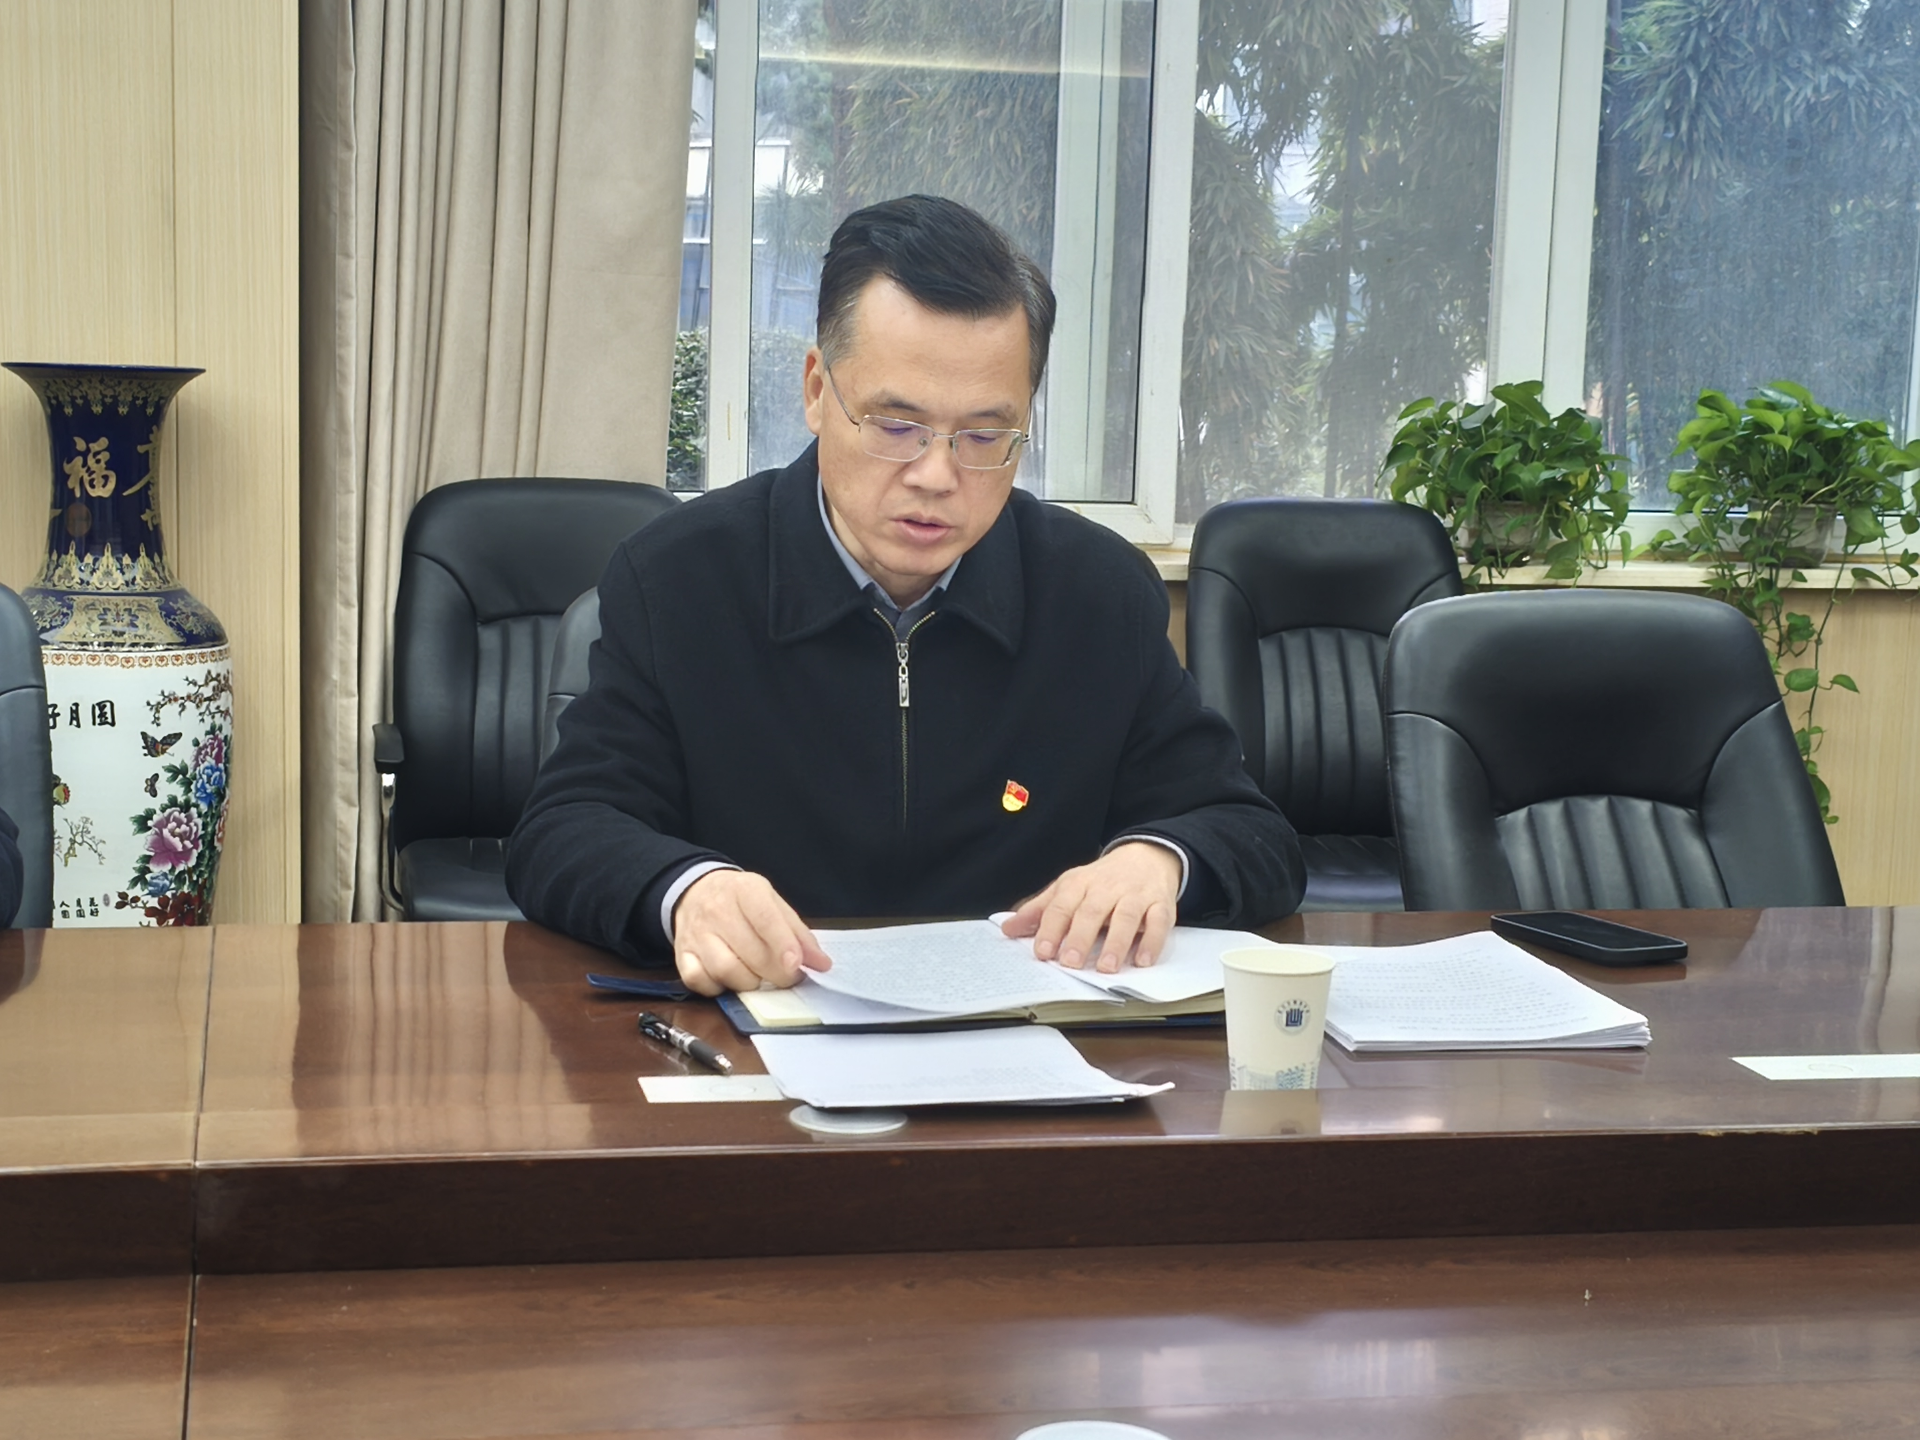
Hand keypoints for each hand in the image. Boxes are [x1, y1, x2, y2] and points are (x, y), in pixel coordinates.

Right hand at [671, 869, 832, 995]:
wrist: (695, 892)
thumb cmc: (741, 901)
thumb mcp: (773, 904)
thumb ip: (798, 933)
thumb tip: (821, 963)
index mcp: (745, 891)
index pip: (764, 919)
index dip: (783, 945)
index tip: (797, 965)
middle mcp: (717, 910)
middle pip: (750, 952)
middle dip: (775, 973)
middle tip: (788, 977)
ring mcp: (696, 934)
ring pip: (725, 970)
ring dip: (749, 982)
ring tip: (759, 977)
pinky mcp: (682, 955)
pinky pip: (699, 981)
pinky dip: (718, 988)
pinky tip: (730, 980)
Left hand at [1000, 841, 1180, 972]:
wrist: (1146, 857)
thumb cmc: (1101, 880)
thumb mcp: (1067, 888)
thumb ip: (1039, 910)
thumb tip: (1008, 929)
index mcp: (1079, 884)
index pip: (1062, 905)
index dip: (1051, 928)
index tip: (1043, 951)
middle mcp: (1107, 888)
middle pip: (1092, 911)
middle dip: (1080, 937)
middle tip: (1071, 962)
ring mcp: (1135, 895)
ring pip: (1127, 916)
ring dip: (1116, 942)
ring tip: (1106, 967)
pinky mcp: (1161, 904)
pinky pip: (1159, 922)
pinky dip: (1152, 941)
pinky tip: (1142, 960)